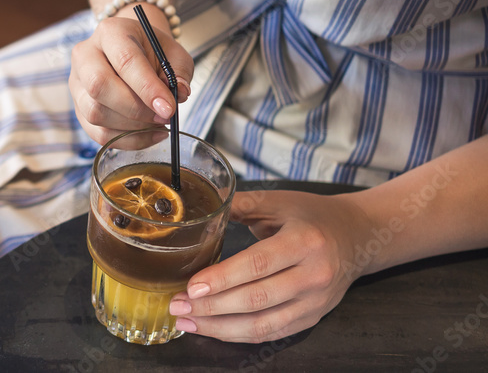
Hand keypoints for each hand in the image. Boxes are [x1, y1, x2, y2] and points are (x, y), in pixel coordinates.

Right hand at [69, 5, 192, 146]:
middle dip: (135, 109)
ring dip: (131, 127)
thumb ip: (179, 72)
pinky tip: (148, 134)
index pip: (125, 60)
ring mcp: (76, 82)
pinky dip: (126, 140)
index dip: (147, 87)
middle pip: (99, 86)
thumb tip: (179, 94)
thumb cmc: (152, 51)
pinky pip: (97, 132)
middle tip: (164, 116)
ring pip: (95, 112)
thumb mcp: (173, 53)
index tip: (169, 108)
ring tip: (158, 123)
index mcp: (110, 32)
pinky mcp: (78, 107)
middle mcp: (85, 55)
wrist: (133, 51)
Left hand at [168, 190, 371, 342]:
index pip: (258, 264)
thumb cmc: (311, 215)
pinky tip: (213, 329)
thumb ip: (237, 205)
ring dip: (220, 327)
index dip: (223, 279)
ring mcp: (315, 302)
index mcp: (304, 241)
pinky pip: (272, 333)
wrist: (358, 236)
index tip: (191, 286)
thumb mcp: (278, 201)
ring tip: (187, 322)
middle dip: (212, 307)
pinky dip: (239, 334)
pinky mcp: (313, 318)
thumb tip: (197, 210)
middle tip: (178, 305)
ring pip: (263, 325)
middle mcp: (313, 275)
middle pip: (257, 299)